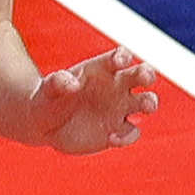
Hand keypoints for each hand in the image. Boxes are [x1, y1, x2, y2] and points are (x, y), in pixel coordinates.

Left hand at [29, 46, 158, 153]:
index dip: (123, 56)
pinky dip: (127, 136)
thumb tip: (72, 83)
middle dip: (146, 73)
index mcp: (102, 69)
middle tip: (144, 77)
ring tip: (145, 106)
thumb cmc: (49, 98)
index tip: (119, 61)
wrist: (44, 123)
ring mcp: (119, 109)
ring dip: (150, 102)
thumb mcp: (48, 88)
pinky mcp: (117, 131)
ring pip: (146, 102)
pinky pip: (132, 132)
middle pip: (141, 75)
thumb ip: (59, 82)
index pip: (120, 57)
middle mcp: (116, 86)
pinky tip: (111, 138)